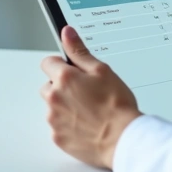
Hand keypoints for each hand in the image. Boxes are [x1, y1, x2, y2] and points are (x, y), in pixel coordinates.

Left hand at [40, 26, 141, 168]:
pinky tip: (86, 124)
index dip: (62, 64)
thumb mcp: (102, 71)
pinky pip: (58, 126)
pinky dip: (68, 124)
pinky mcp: (58, 137)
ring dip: (65, 106)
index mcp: (64, 78)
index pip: (48, 62)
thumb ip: (80, 51)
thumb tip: (67, 33)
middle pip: (48, 85)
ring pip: (53, 107)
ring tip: (89, 110)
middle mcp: (54, 98)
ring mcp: (54, 119)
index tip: (74, 71)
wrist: (122, 139)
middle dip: (62, 86)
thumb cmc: (116, 105)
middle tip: (86, 92)